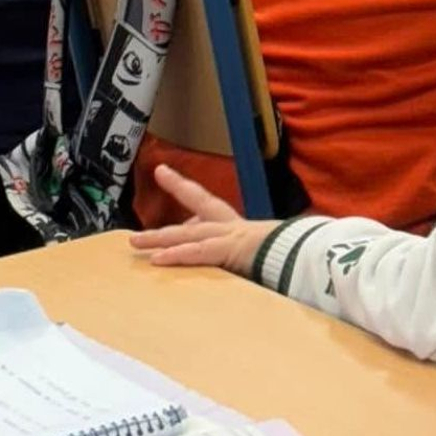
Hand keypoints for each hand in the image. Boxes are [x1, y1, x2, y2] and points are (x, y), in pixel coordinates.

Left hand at [128, 165, 275, 275]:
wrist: (301, 258)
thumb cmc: (288, 257)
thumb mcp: (263, 254)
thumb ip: (249, 255)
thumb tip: (250, 262)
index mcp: (239, 226)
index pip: (209, 203)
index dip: (188, 188)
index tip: (168, 173)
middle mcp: (230, 225)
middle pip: (199, 201)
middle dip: (178, 187)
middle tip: (161, 172)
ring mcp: (227, 235)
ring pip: (186, 233)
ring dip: (158, 237)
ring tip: (134, 241)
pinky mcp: (226, 250)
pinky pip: (195, 252)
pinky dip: (175, 255)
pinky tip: (156, 259)